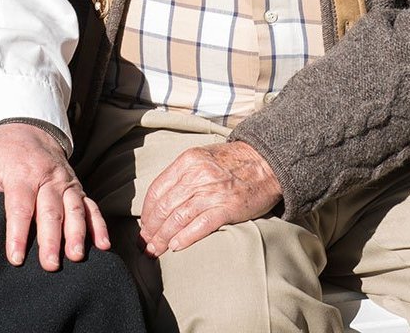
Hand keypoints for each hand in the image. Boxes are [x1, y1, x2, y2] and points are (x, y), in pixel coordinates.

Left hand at [0, 122, 109, 269]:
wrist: (29, 126)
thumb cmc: (2, 149)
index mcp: (22, 173)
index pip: (20, 207)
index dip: (18, 233)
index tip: (16, 257)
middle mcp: (48, 178)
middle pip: (51, 211)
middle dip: (52, 239)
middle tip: (50, 265)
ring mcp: (66, 182)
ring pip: (75, 209)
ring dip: (78, 233)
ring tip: (77, 256)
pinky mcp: (77, 187)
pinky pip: (91, 206)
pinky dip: (99, 225)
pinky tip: (103, 244)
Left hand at [138, 140, 281, 255]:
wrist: (266, 161)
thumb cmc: (234, 161)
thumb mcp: (203, 157)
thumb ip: (183, 174)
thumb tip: (161, 201)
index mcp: (187, 161)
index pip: (157, 190)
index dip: (146, 213)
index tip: (143, 227)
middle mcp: (197, 175)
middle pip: (164, 208)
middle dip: (150, 230)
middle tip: (145, 245)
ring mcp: (212, 192)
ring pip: (178, 219)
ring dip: (163, 238)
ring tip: (156, 251)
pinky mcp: (228, 207)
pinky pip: (200, 226)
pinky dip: (185, 238)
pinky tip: (176, 247)